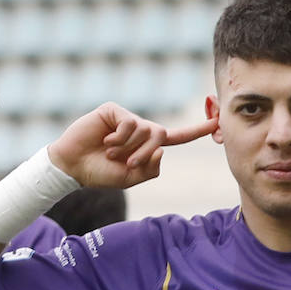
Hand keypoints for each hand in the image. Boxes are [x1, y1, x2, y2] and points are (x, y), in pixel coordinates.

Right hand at [48, 103, 216, 188]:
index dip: (196, 131)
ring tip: (110, 152)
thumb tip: (163, 147)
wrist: (74, 166)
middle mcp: (140, 129)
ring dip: (130, 148)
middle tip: (127, 163)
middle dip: (146, 153)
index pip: (176, 137)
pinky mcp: (114, 111)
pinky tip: (105, 141)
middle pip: (161, 136)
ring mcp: (127, 118)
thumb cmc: (101, 173)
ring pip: (146, 130)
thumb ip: (151, 169)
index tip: (216, 122)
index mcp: (147, 146)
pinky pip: (129, 123)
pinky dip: (119, 138)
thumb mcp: (131, 178)